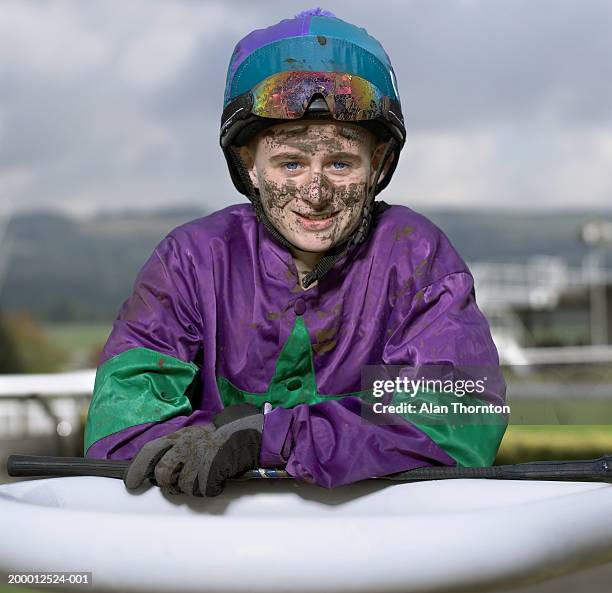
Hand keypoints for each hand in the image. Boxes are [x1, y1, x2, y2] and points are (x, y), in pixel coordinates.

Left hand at [123, 404, 263, 496]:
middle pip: (163, 474)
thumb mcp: (190, 438)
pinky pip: (203, 490)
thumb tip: (153, 472)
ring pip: (184, 486)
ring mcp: (199, 457)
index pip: (150, 450)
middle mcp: (185, 445)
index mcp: (178, 437)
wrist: (244, 435)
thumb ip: (172, 450)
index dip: (137, 468)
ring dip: (193, 487)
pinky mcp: (213, 469)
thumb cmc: (215, 440)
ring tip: (203, 477)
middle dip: (169, 483)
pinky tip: (215, 479)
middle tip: (179, 482)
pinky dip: (210, 488)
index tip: (131, 483)